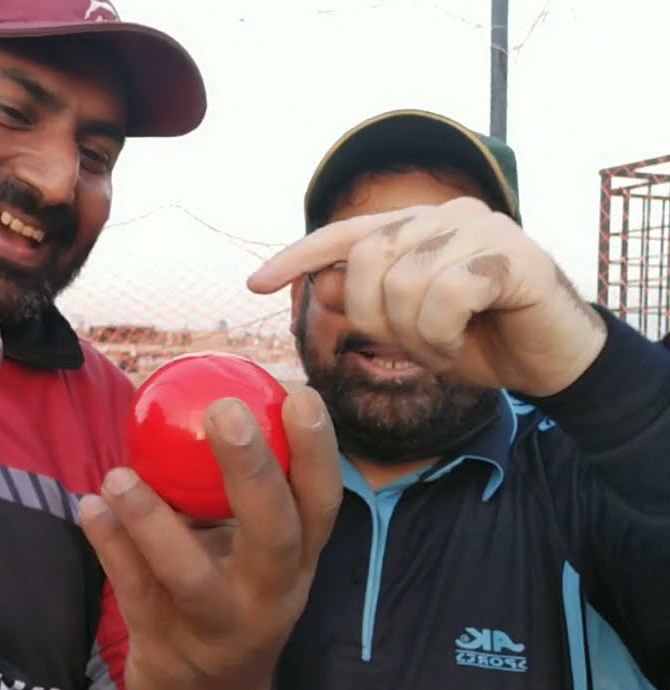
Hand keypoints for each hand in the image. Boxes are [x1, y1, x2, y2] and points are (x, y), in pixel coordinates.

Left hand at [80, 388, 341, 689]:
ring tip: (120, 475)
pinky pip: (134, 591)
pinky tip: (90, 505)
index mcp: (298, 562)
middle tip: (225, 411)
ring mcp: (217, 626)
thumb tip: (206, 389)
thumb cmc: (229, 590)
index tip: (300, 394)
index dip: (318, 450)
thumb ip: (236, 486)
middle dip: (252, 471)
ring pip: (191, 577)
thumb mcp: (251, 548)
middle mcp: (269, 596)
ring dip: (153, 522)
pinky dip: (109, 547)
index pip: (322, 503)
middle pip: (274, 534)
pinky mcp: (166, 646)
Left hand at [247, 197, 606, 396]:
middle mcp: (443, 214)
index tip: (253, 285)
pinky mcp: (510, 253)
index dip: (296, 258)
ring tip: (439, 348)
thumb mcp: (407, 328)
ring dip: (413, 336)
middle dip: (374, 319)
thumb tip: (322, 286)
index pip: (341, 235)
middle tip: (409, 347)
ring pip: (403, 283)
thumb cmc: (476, 340)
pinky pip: (443, 297)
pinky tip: (460, 345)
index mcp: (413, 226)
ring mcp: (479, 227)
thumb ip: (366, 304)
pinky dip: (441, 336)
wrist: (551, 360)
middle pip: (367, 262)